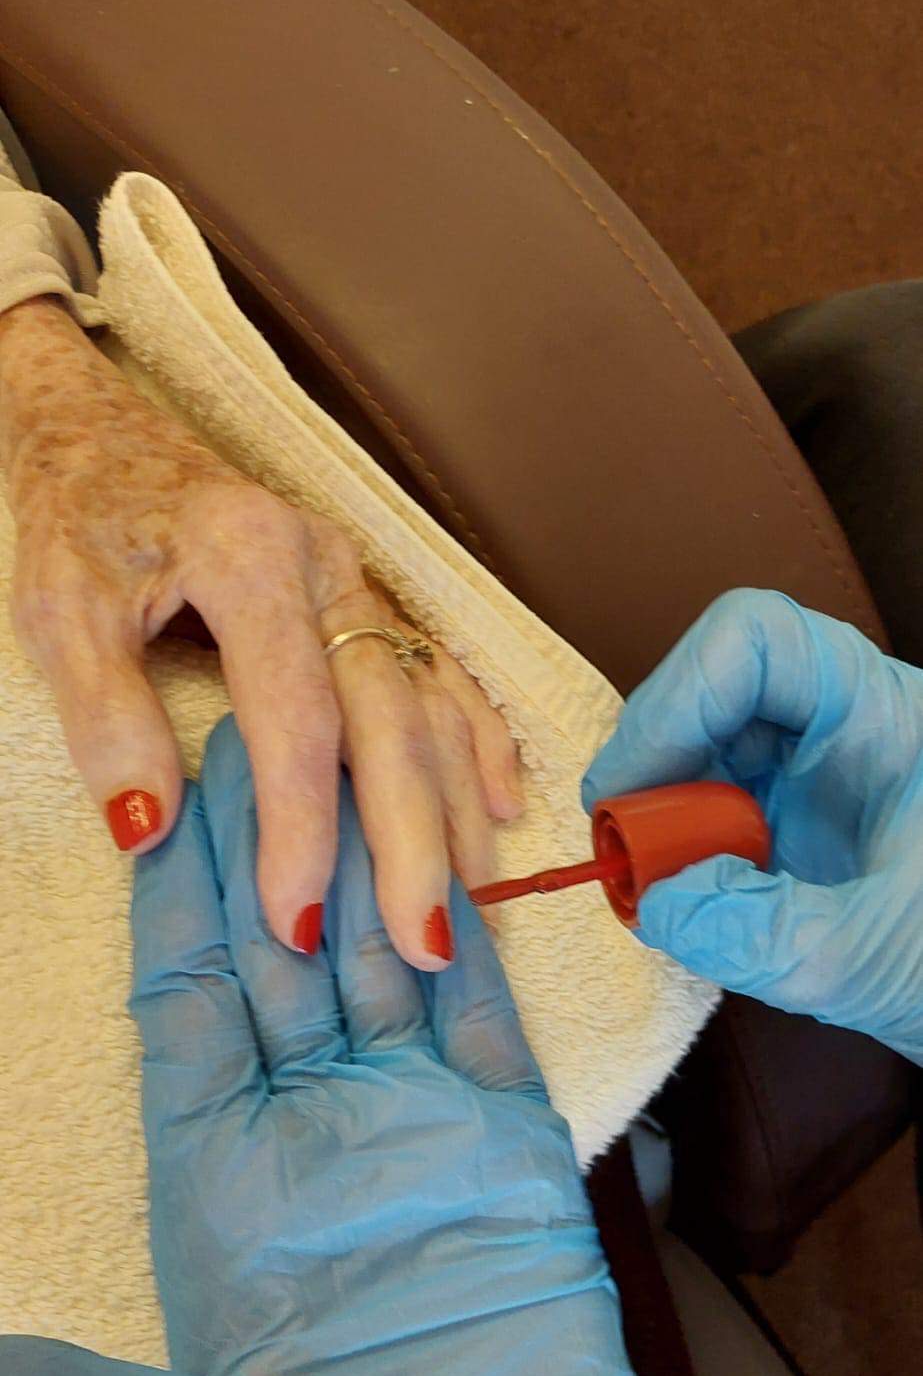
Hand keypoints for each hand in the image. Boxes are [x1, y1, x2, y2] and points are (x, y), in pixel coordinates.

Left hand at [0, 296, 522, 968]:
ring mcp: (357, 577)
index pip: (294, 717)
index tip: (295, 919)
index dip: (302, 825)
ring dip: (454, 806)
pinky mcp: (365, 591)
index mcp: (249, 559)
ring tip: (469, 901)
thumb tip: (148, 832)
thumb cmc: (81, 518)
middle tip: (424, 945)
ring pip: (430, 700)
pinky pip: (442, 669)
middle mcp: (326, 565)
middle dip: (412, 840)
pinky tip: (498, 803)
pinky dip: (477, 737)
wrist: (102, 430)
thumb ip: (102, 715)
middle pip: (390, 718)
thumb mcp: (59, 608)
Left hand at [0, 722, 710, 1375]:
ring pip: (376, 950)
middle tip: (250, 718)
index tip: (154, 804)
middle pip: (277, 948)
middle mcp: (310, 1132)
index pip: (185, 1005)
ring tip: (343, 741)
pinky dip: (463, 930)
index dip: (173, 904)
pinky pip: (480, 1014)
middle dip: (261, 836)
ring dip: (362, 851)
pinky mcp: (507, 1144)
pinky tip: (444, 850)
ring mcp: (413, 1126)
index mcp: (216, 1183)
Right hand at [582, 588, 922, 1063]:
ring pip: (704, 744)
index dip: (679, 695)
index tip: (632, 786)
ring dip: (662, 807)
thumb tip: (659, 902)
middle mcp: (845, 728)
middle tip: (625, 845)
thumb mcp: (874, 959)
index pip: (758, 641)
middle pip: (717, 687)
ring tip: (656, 882)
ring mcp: (818, 774)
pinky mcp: (796, 823)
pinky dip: (680, 847)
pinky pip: (712, 804)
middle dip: (656, 758)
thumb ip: (763, 934)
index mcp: (886, 718)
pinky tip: (685, 896)